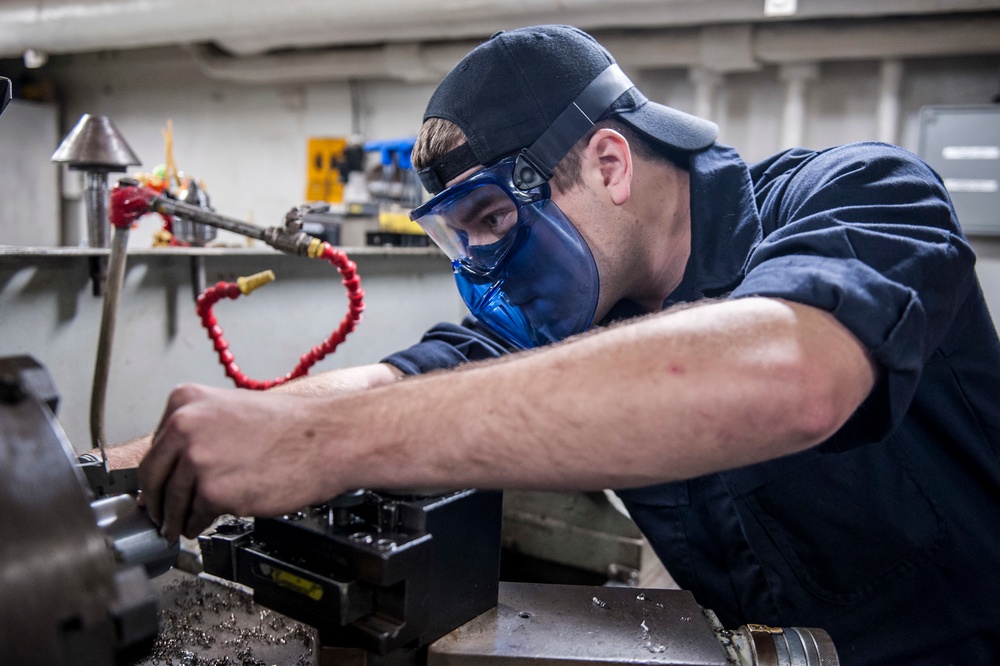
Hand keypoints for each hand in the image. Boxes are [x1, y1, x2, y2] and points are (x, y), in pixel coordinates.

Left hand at [138, 383, 336, 540]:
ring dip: (175, 519)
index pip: (155, 446)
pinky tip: (207, 521)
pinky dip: (198, 524)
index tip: (157, 488)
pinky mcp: (213, 491)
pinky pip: (193, 517)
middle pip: (153, 476)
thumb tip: (173, 469)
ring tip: (182, 526)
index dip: (158, 473)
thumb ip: (199, 435)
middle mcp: (184, 425)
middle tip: (160, 516)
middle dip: (157, 501)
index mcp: (186, 401)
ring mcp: (196, 459)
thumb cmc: (292, 427)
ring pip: (171, 502)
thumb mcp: (233, 412)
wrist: (327, 438)